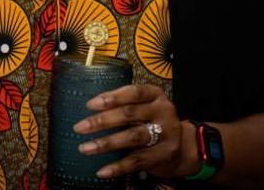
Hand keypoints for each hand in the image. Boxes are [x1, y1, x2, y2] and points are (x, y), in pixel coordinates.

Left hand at [73, 83, 195, 179]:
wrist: (184, 146)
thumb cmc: (152, 120)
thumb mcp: (144, 106)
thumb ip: (124, 104)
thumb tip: (90, 109)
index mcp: (156, 95)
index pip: (133, 92)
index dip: (111, 97)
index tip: (89, 105)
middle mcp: (163, 112)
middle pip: (129, 114)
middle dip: (101, 121)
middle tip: (79, 127)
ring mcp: (166, 134)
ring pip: (132, 137)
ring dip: (106, 143)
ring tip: (84, 148)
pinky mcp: (164, 155)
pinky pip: (138, 161)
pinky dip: (118, 166)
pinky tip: (102, 171)